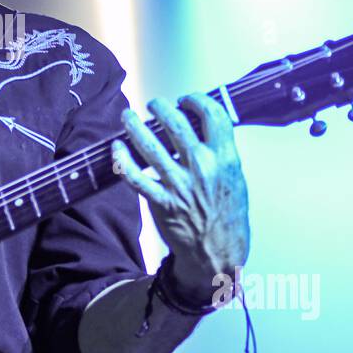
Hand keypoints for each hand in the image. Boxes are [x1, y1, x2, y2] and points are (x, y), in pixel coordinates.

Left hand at [111, 94, 250, 297]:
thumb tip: (201, 126)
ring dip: (134, 125)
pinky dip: (122, 159)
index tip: (185, 99)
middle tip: (153, 104)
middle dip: (160, 108)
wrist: (218, 253)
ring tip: (127, 116)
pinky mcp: (161, 201)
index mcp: (226, 159)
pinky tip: (117, 147)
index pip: (212, 115)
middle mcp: (203, 167)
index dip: (196, 100)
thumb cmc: (227, 216)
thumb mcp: (235, 178)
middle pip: (176, 123)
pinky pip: (134, 176)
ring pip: (149, 145)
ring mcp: (180, 184)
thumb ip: (221, 152)